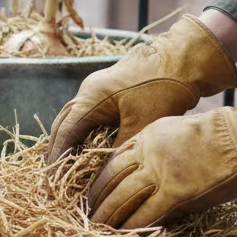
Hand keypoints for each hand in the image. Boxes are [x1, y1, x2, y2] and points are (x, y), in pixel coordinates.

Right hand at [47, 13, 236, 158]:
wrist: (183, 58)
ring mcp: (98, 89)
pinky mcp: (109, 91)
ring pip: (74, 119)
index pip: (65, 132)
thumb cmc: (163, 87)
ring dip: (70, 141)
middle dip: (58, 150)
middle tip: (55, 175)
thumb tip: (104, 176)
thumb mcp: (142, 124)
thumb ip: (120, 150)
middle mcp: (88, 91)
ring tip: (69, 166)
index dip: (58, 157)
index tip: (53, 178)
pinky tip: (89, 149)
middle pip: (63, 124)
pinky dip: (84, 133)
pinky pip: (88, 115)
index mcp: (91, 97)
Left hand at [87, 85, 236, 228]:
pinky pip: (145, 214)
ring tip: (97, 230)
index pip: (112, 160)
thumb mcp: (178, 132)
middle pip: (109, 179)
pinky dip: (131, 228)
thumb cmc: (222, 138)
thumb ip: (157, 149)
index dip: (98, 179)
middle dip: (96, 200)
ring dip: (107, 217)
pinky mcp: (176, 193)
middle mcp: (147, 153)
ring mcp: (160, 173)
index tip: (91, 193)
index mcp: (146, 136)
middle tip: (87, 215)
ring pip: (121, 198)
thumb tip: (146, 170)